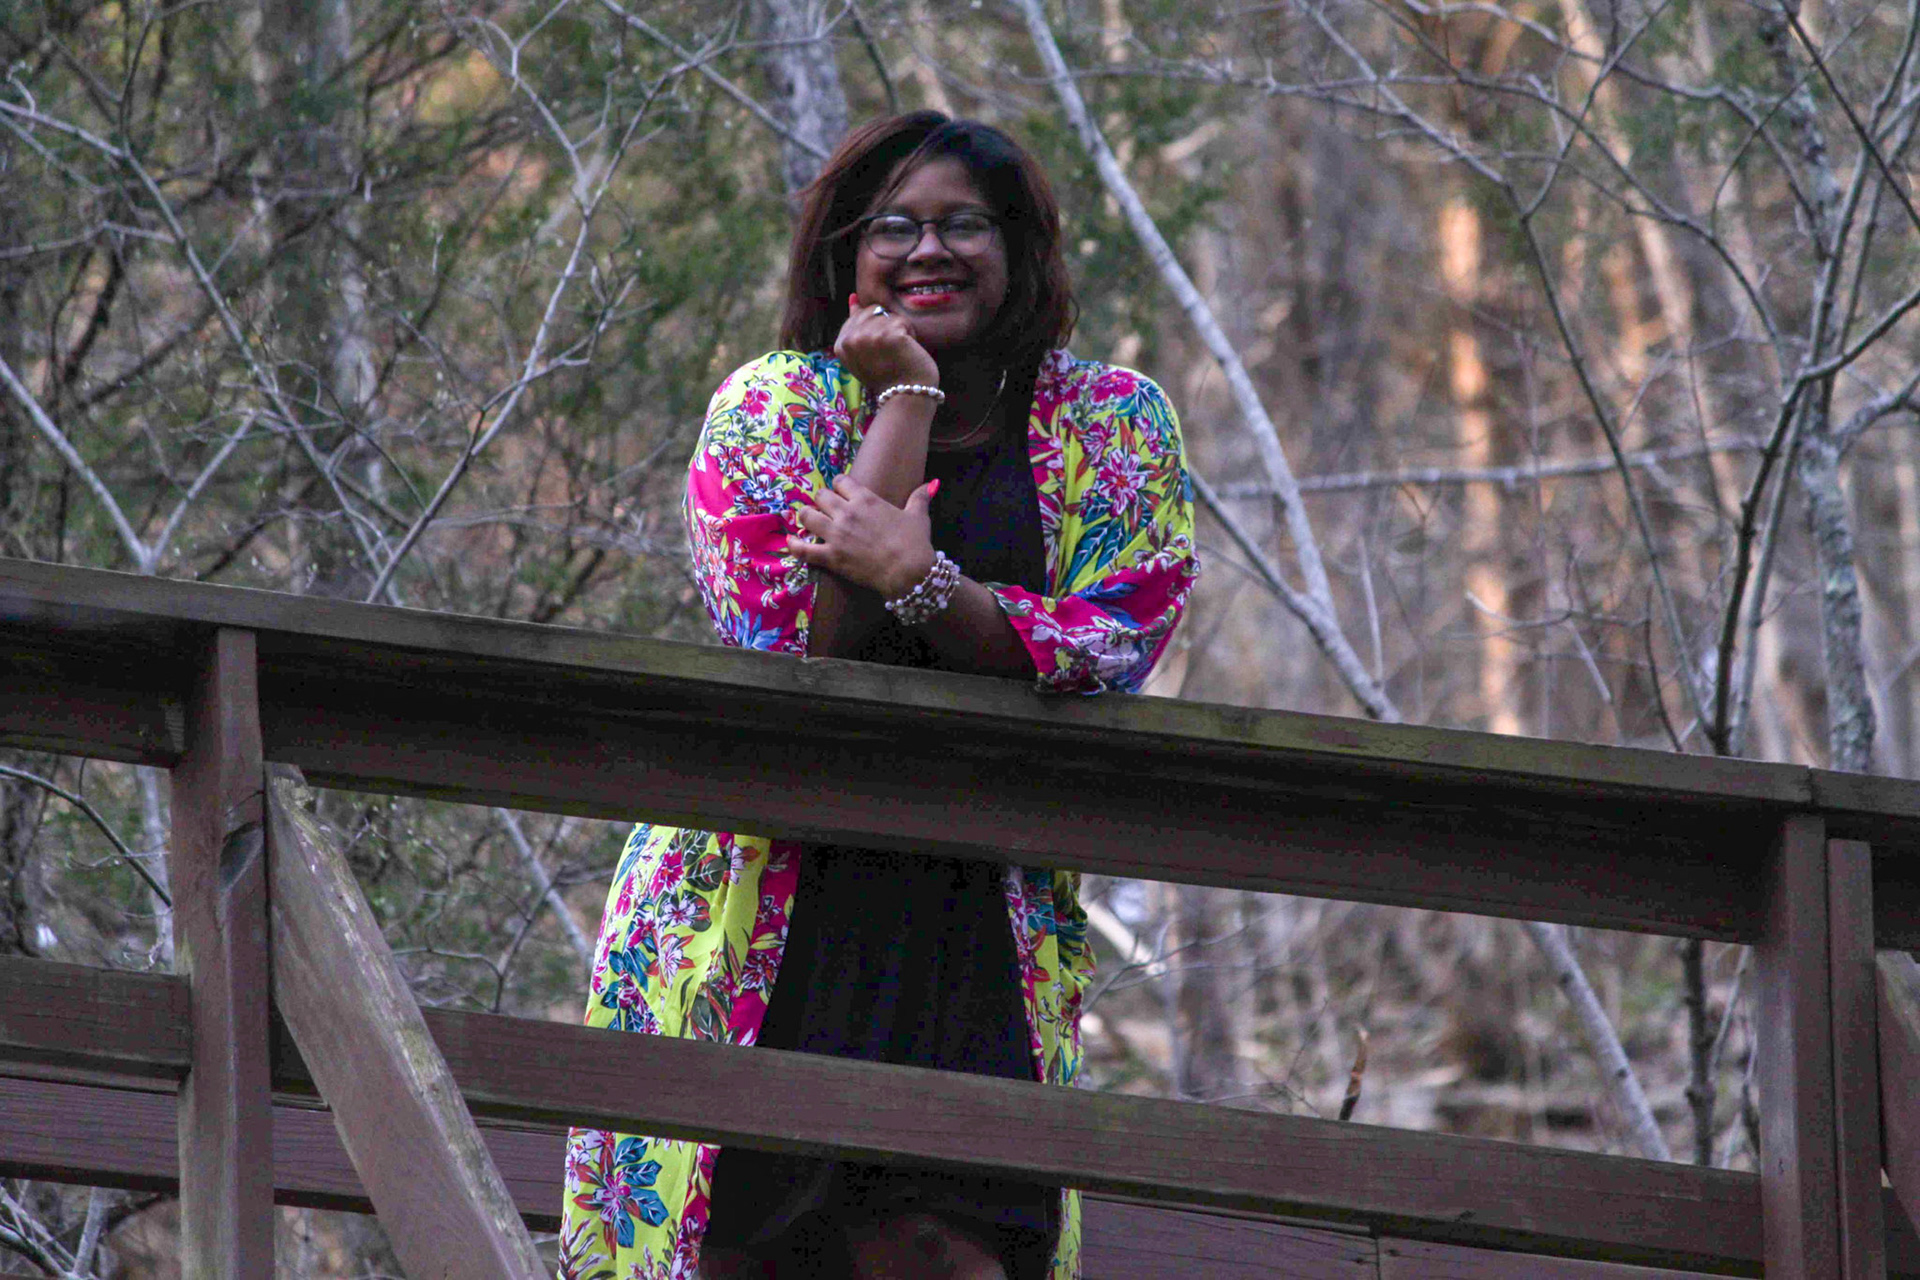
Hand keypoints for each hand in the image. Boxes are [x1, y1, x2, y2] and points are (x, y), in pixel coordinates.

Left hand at [787, 474, 937, 598]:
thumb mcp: (918, 516)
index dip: (839, 487)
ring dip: (806, 517)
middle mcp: (847, 513)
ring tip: (809, 522)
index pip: (841, 481)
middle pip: (820, 496)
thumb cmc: (915, 543)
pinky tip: (791, 542)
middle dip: (821, 501)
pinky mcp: (831, 557)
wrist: (909, 572)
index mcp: (866, 499)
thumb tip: (932, 484)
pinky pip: (803, 549)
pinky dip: (794, 545)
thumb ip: (919, 497)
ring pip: (806, 516)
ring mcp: (836, 535)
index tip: (840, 493)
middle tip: (825, 510)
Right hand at [834, 294, 938, 393]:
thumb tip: (853, 297)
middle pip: (874, 311)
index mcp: (840, 345)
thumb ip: (856, 323)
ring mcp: (868, 337)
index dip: (876, 329)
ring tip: (898, 353)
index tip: (879, 352)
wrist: (905, 397)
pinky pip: (903, 321)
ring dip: (900, 332)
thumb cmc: (888, 374)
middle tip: (889, 353)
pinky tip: (907, 352)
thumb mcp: (864, 351)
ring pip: (889, 315)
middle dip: (887, 327)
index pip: (860, 314)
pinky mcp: (887, 335)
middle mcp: (850, 340)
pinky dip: (911, 335)